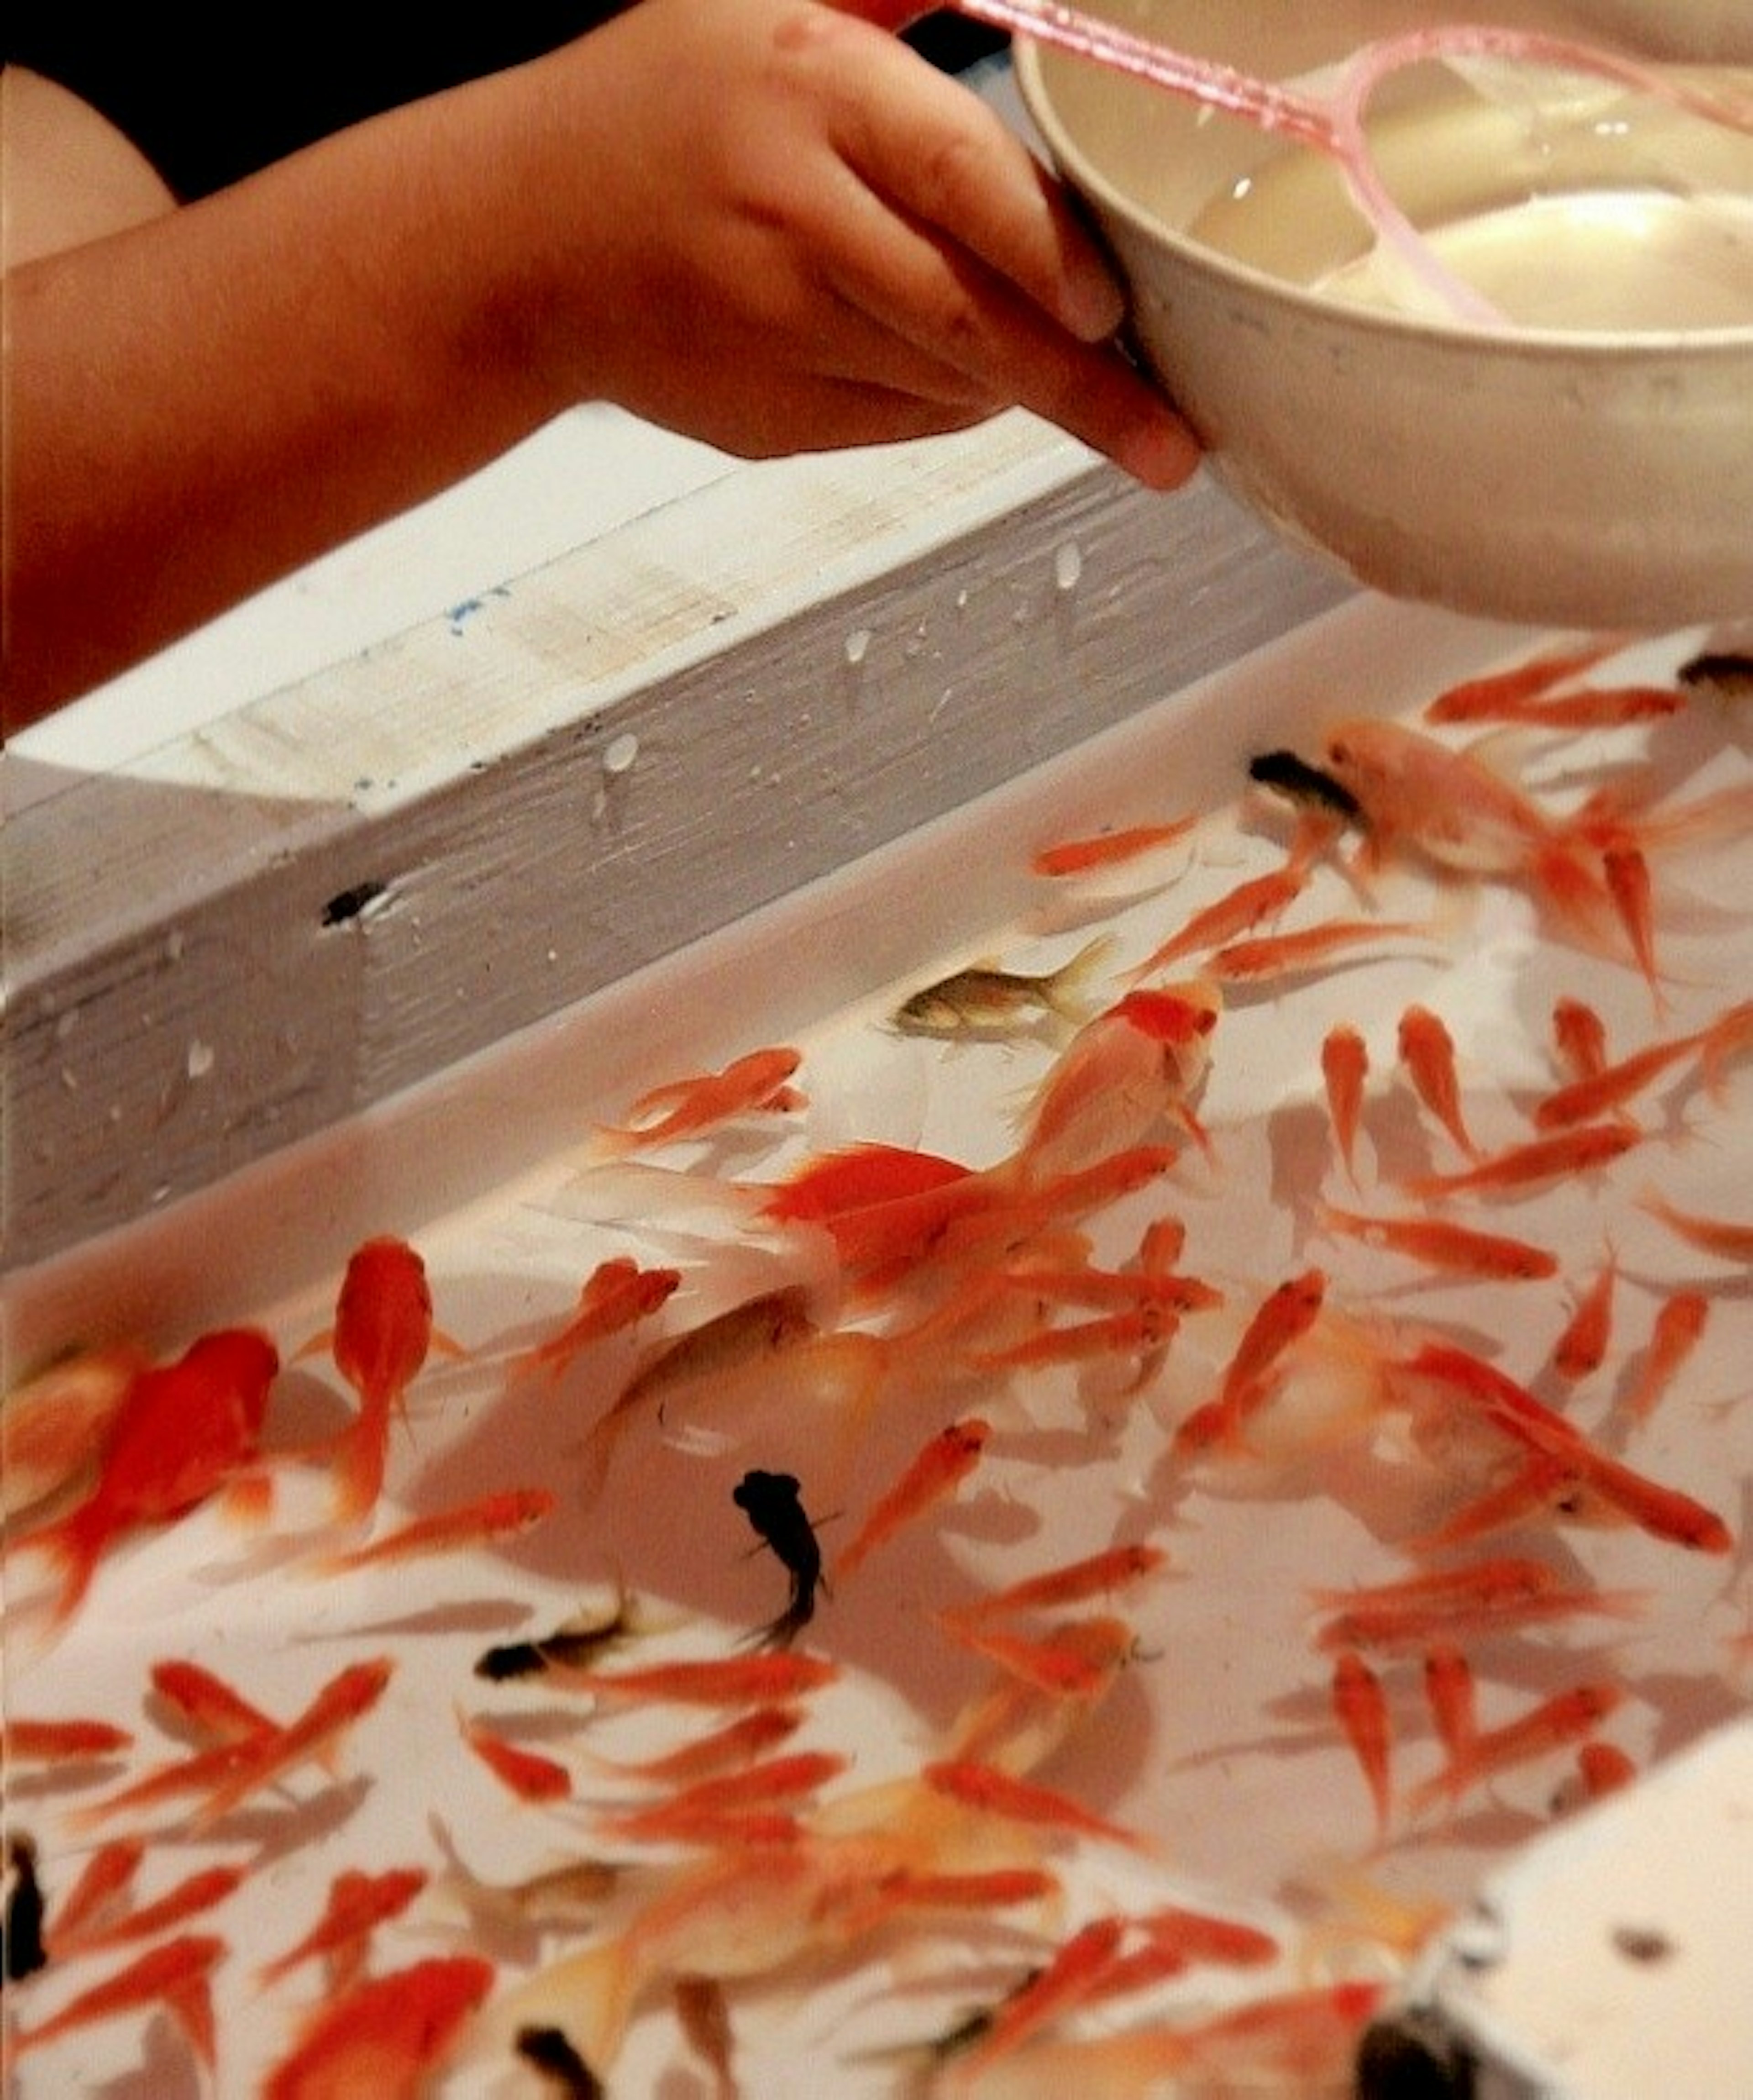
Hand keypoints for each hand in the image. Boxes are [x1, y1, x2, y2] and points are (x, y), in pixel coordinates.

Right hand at [506, 0, 1197, 483]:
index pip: (966, 185)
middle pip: (971, 323)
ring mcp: (773, 333)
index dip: (1053, 257)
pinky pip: (896, 424)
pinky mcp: (764, 419)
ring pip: (946, 386)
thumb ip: (909, 13)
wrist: (521, 236)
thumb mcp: (778, 13)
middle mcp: (794, 217)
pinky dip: (940, 404)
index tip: (1115, 306)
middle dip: (1085, 394)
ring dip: (1012, 384)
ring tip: (1050, 370)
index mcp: (811, 94)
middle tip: (1168, 442)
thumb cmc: (663, 114)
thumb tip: (1054, 31)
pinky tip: (922, 360)